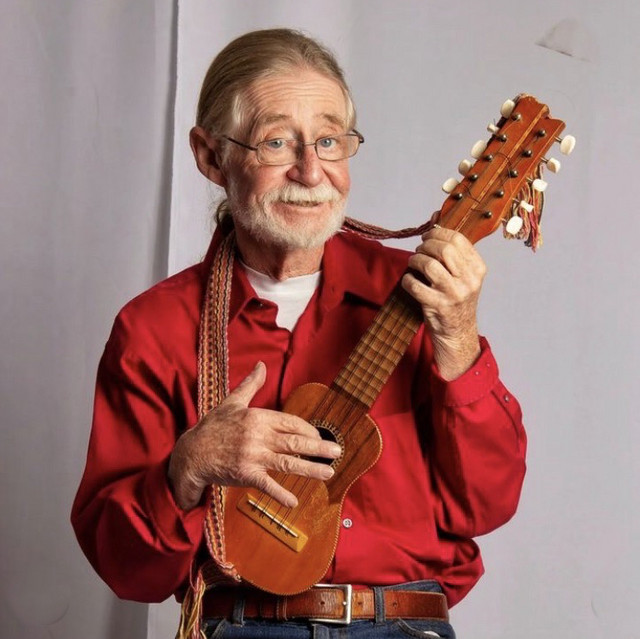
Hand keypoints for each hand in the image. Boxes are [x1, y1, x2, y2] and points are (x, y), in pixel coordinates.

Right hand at [168, 362, 340, 510]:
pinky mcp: (245, 474)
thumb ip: (251, 384)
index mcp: (258, 417)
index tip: (319, 436)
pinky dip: (280, 494)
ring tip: (329, 472)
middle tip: (337, 451)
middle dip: (319, 447)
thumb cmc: (213, 427)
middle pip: (295, 442)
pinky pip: (267, 485)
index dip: (309, 429)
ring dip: (311, 469)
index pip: (291, 422)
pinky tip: (294, 501)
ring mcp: (253, 456)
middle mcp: (258, 436)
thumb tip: (262, 366)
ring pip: (288, 463)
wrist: (191, 453)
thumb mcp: (232, 402)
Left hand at [401, 227, 485, 379]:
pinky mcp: (438, 306)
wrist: (457, 331)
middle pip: (444, 249)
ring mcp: (454, 294)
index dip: (438, 233)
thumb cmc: (455, 298)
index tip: (428, 236)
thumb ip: (451, 248)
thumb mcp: (462, 273)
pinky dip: (408, 280)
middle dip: (425, 245)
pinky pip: (415, 285)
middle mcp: (469, 280)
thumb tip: (436, 216)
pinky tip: (410, 281)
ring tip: (414, 264)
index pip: (458, 239)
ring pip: (429, 265)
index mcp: (477, 268)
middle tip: (419, 251)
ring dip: (415, 260)